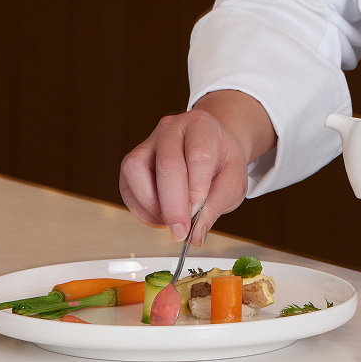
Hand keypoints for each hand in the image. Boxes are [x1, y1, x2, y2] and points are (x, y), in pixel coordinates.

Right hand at [119, 90, 275, 245]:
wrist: (213, 149)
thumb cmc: (223, 163)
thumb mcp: (233, 183)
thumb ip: (215, 207)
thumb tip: (195, 235)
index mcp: (203, 126)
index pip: (198, 156)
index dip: (196, 190)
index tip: (197, 216)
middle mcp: (172, 128)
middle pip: (167, 164)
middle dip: (173, 206)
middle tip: (181, 232)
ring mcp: (149, 142)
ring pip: (136, 170)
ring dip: (152, 205)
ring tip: (171, 221)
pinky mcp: (133, 160)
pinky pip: (127, 184)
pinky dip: (141, 208)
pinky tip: (160, 217)